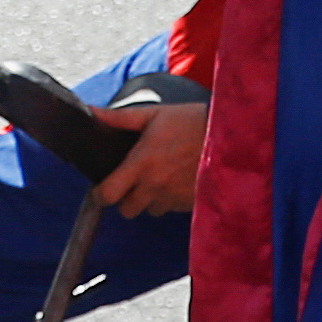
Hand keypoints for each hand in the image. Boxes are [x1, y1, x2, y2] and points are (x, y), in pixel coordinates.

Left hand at [91, 94, 206, 213]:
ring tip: (159, 178)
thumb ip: (119, 118)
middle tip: (132, 182)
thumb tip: (90, 112)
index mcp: (141, 164)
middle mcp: (154, 186)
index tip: (103, 187)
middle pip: (126, 210)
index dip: (101, 194)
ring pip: (150, 210)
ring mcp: (173, 198)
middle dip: (125, 199)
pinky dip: (170, 199)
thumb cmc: (191, 121)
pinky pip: (171, 209)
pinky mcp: (189, 204)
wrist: (230, 136)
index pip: (108, 195)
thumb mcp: (153, 114)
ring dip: (150, 199)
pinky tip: (176, 180)